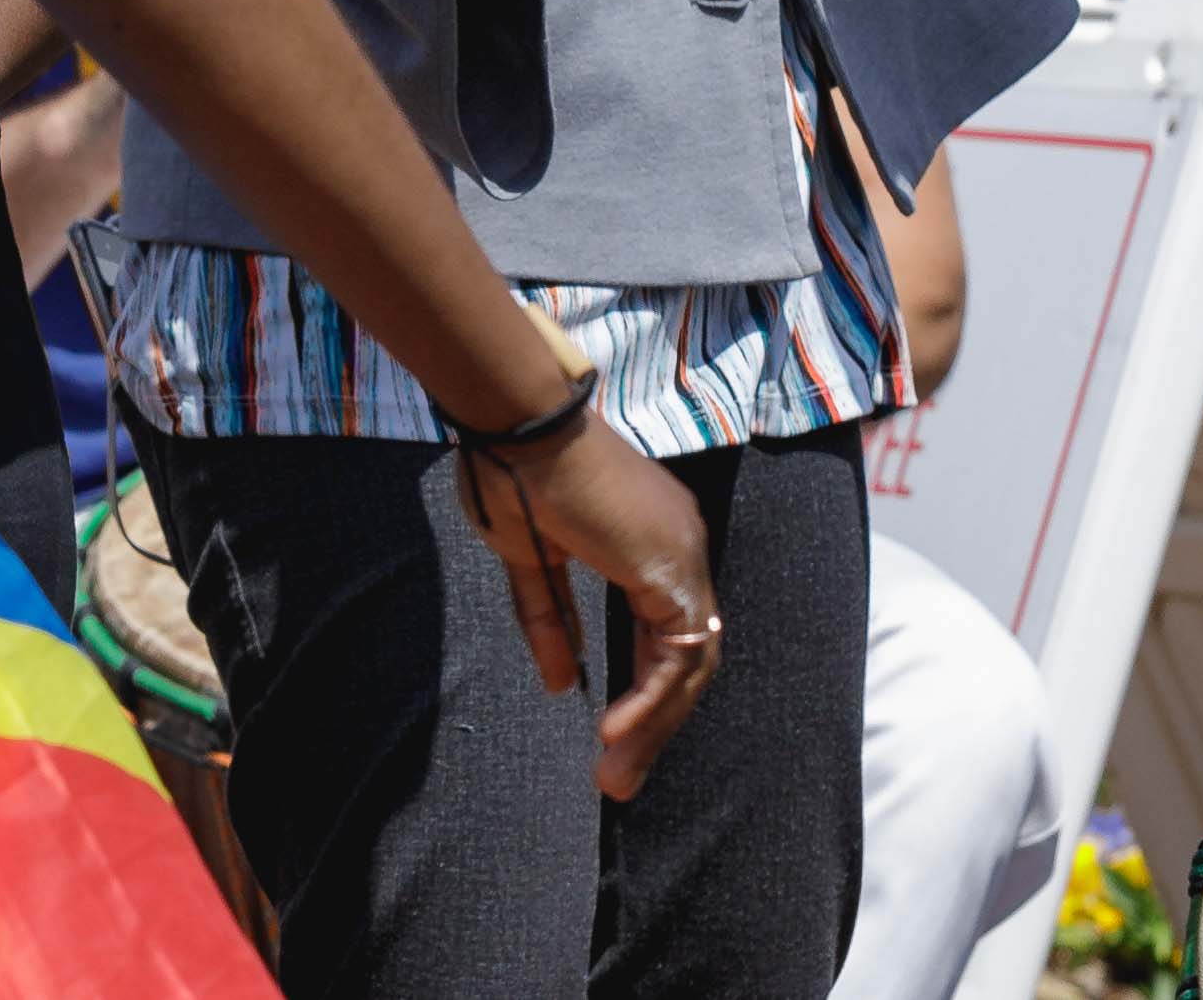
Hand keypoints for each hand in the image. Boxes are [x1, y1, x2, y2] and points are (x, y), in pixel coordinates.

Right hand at [454, 418, 720, 800]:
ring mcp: (683, 558)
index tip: (610, 738)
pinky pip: (676, 655)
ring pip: (689, 667)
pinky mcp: (671, 570)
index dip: (644, 692)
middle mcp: (679, 550)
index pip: (665, 636)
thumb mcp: (530, 562)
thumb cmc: (513, 474)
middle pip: (686, 660)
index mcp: (650, 544)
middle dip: (653, 726)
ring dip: (654, 727)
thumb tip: (562, 684)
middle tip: (615, 778)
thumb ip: (551, 621)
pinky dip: (651, 701)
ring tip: (614, 775)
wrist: (518, 425)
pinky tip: (614, 732)